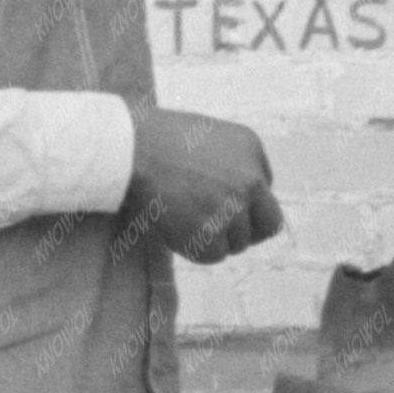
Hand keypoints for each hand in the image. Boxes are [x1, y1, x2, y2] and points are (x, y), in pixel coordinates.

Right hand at [123, 108, 283, 263]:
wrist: (124, 149)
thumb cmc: (153, 141)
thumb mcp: (204, 137)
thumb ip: (229, 164)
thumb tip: (240, 201)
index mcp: (251, 148)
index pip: (264, 190)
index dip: (243, 203)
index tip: (218, 204)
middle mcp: (251, 178)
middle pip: (269, 224)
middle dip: (248, 232)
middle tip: (220, 231)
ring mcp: (234, 207)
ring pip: (239, 242)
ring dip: (213, 238)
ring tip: (181, 217)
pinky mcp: (214, 232)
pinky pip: (215, 255)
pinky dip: (195, 249)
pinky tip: (174, 226)